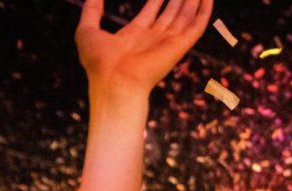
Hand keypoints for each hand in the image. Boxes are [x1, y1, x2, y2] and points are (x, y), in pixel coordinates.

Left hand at [75, 0, 212, 92]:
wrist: (114, 81)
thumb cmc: (99, 63)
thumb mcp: (87, 30)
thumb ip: (91, 10)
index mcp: (135, 36)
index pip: (151, 12)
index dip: (158, 0)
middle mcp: (153, 39)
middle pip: (171, 13)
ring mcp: (168, 43)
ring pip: (185, 16)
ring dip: (192, 1)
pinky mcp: (179, 46)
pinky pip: (196, 26)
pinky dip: (204, 12)